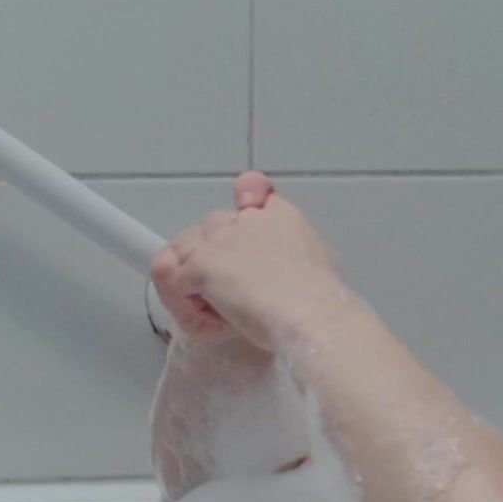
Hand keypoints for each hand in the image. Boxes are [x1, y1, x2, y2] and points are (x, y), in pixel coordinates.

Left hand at [150, 171, 348, 351]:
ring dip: (193, 271)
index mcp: (282, 214)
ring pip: (186, 247)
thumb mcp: (323, 258)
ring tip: (214, 299)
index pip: (252, 187)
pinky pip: (178, 278)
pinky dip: (188, 297)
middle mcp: (248, 219)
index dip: (243, 202)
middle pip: (213, 223)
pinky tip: (214, 312)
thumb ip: (297, 247)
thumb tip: (290, 258)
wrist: (312, 314)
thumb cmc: (324, 297)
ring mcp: (223, 239)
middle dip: (214, 248)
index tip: (245, 215)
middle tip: (230, 281)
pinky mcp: (204, 264)